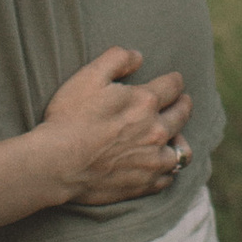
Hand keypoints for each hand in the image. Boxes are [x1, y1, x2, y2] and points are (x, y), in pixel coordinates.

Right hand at [37, 46, 191, 205]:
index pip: (173, 86)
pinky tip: (161, 166)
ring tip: (176, 137)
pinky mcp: (143, 184)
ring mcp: (152, 161)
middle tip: (183, 102)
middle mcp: (156, 131)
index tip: (175, 80)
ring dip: (181, 140)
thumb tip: (138, 56)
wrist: (57, 163)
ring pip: (182, 151)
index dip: (175, 80)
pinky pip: (168, 178)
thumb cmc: (70, 118)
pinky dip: (167, 171)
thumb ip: (117, 59)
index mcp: (145, 102)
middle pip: (182, 115)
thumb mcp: (89, 76)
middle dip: (184, 105)